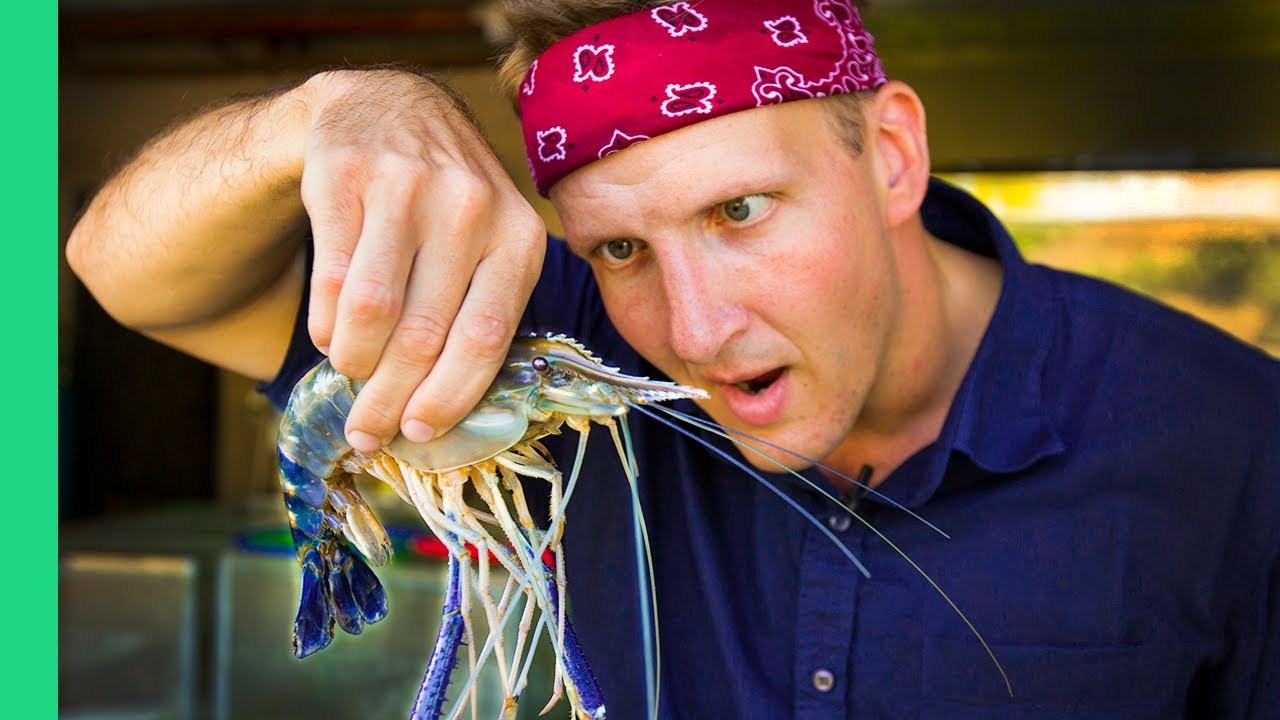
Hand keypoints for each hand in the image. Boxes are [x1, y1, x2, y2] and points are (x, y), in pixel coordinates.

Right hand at [299, 68, 544, 452]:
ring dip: (354, 364)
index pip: (485, 340)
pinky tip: (330, 335)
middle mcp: (470, 208)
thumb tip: (448, 414)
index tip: (420, 433)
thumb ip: (483, 312)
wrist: (388, 108)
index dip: (449, 398)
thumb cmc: (447, 201)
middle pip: (423, 336)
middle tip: (368, 432)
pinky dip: (325, 326)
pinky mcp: (345, 177)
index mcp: (518, 237)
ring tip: (351, 374)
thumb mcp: (492, 242)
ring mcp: (407, 188)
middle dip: (389, 400)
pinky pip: (330, 282)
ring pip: (372, 315)